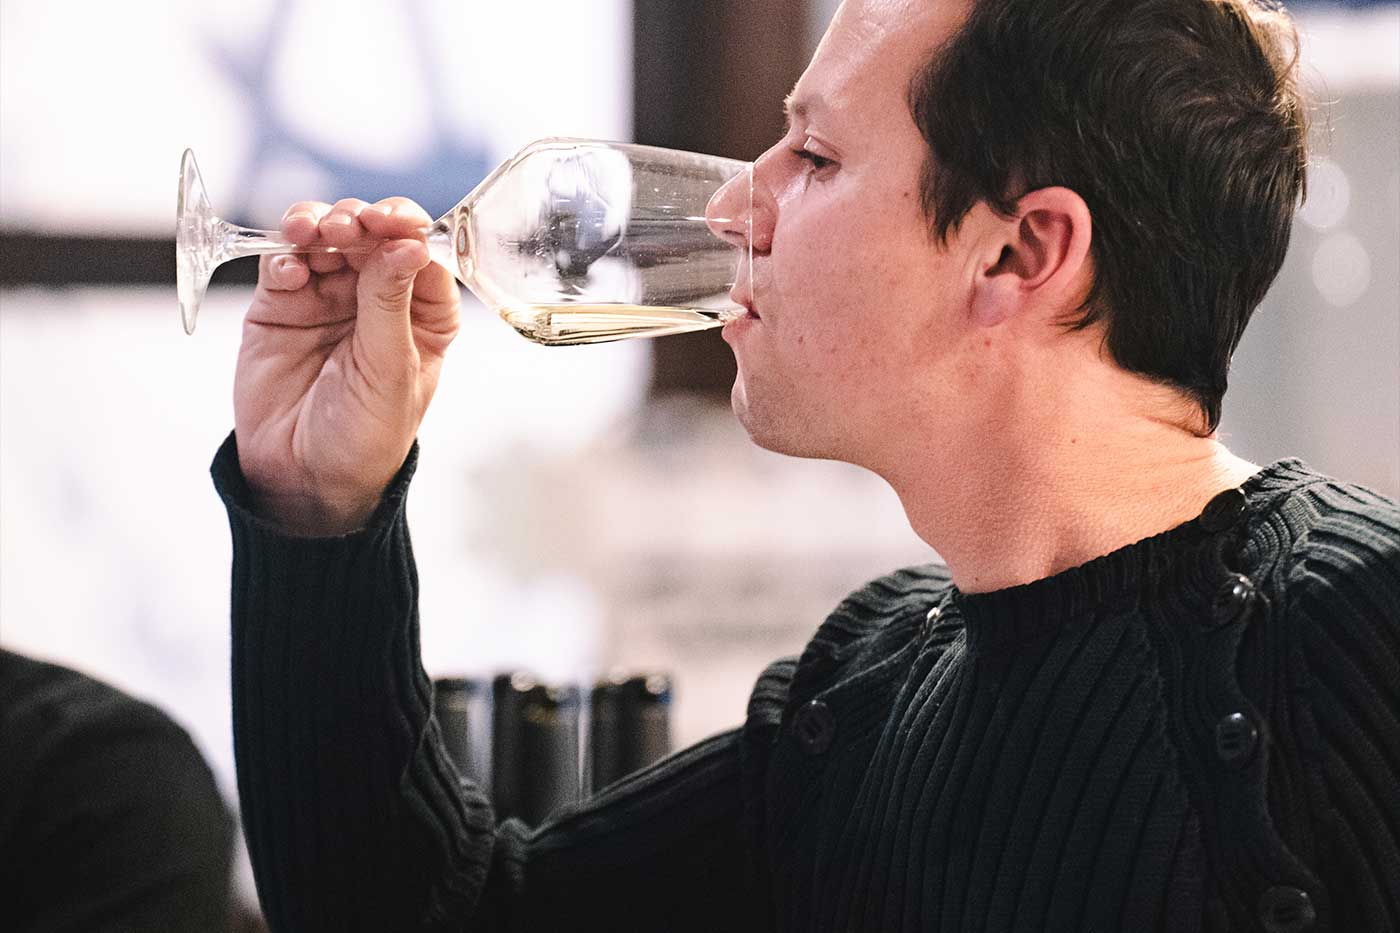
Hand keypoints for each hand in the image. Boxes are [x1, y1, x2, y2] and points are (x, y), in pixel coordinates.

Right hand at [233, 197, 460, 535]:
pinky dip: (284, 256)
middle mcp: (377, 298)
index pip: (422, 255)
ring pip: (325, 239)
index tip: (395, 224)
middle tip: (348, 226)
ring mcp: (328, 297)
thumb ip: (390, 303)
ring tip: (312, 232)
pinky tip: (289, 267)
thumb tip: (408, 244)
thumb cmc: (364, 436)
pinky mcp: (281, 306)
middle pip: (372, 236)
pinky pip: (282, 265)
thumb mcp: (389, 371)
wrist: (303, 478)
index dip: (408, 231)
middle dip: (360, 221)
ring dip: (319, 225)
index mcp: (422, 316)